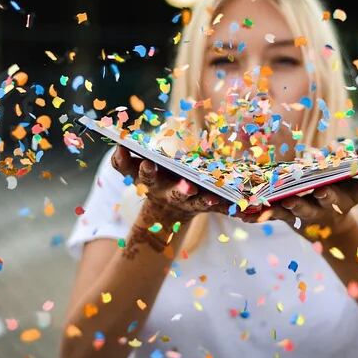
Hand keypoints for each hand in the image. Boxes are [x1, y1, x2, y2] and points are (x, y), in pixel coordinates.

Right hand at [110, 146, 227, 222]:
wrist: (166, 212)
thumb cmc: (152, 179)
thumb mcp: (133, 171)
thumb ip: (122, 160)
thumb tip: (119, 145)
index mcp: (152, 184)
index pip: (145, 177)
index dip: (145, 170)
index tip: (147, 162)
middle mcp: (170, 195)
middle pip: (175, 194)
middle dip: (181, 190)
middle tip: (188, 186)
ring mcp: (188, 202)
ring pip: (198, 203)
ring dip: (205, 200)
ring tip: (214, 197)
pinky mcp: (204, 206)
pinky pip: (218, 207)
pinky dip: (228, 208)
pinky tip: (238, 205)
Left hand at [238, 173, 357, 238]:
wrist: (332, 226)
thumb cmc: (346, 200)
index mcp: (331, 202)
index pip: (329, 197)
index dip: (327, 195)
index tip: (322, 191)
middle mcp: (312, 210)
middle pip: (304, 208)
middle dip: (298, 205)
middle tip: (290, 200)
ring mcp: (295, 214)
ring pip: (281, 213)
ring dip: (270, 211)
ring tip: (257, 208)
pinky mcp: (280, 214)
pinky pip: (266, 215)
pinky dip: (253, 216)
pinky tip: (241, 215)